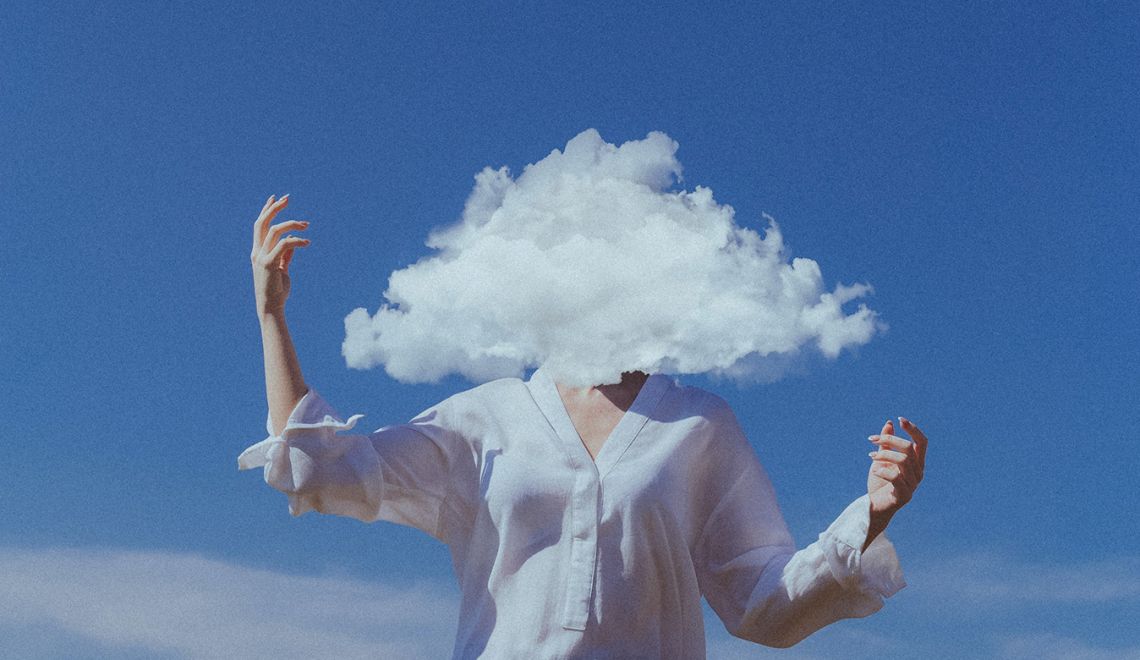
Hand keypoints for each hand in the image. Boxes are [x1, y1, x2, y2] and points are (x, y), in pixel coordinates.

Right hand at [250, 194, 309, 316]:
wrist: (271, 307)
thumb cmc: (277, 290)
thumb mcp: (281, 269)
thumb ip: (285, 256)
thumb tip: (291, 242)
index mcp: (258, 252)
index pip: (260, 226)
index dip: (266, 211)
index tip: (275, 198)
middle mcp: (257, 252)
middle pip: (262, 223)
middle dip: (274, 208)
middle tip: (287, 198)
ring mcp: (261, 257)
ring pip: (275, 231)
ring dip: (292, 224)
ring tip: (306, 224)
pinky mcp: (268, 264)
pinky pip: (284, 245)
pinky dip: (297, 241)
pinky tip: (307, 242)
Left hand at [867, 417, 927, 518]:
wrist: (873, 506)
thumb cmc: (879, 482)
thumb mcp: (881, 459)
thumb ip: (886, 443)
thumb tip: (889, 423)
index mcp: (916, 463)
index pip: (922, 443)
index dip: (914, 430)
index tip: (900, 419)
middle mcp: (918, 473)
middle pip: (910, 448)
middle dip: (889, 439)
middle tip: (871, 440)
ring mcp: (913, 485)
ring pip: (903, 460)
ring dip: (883, 454)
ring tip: (870, 456)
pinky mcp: (904, 495)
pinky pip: (896, 477)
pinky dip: (883, 470)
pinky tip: (874, 470)